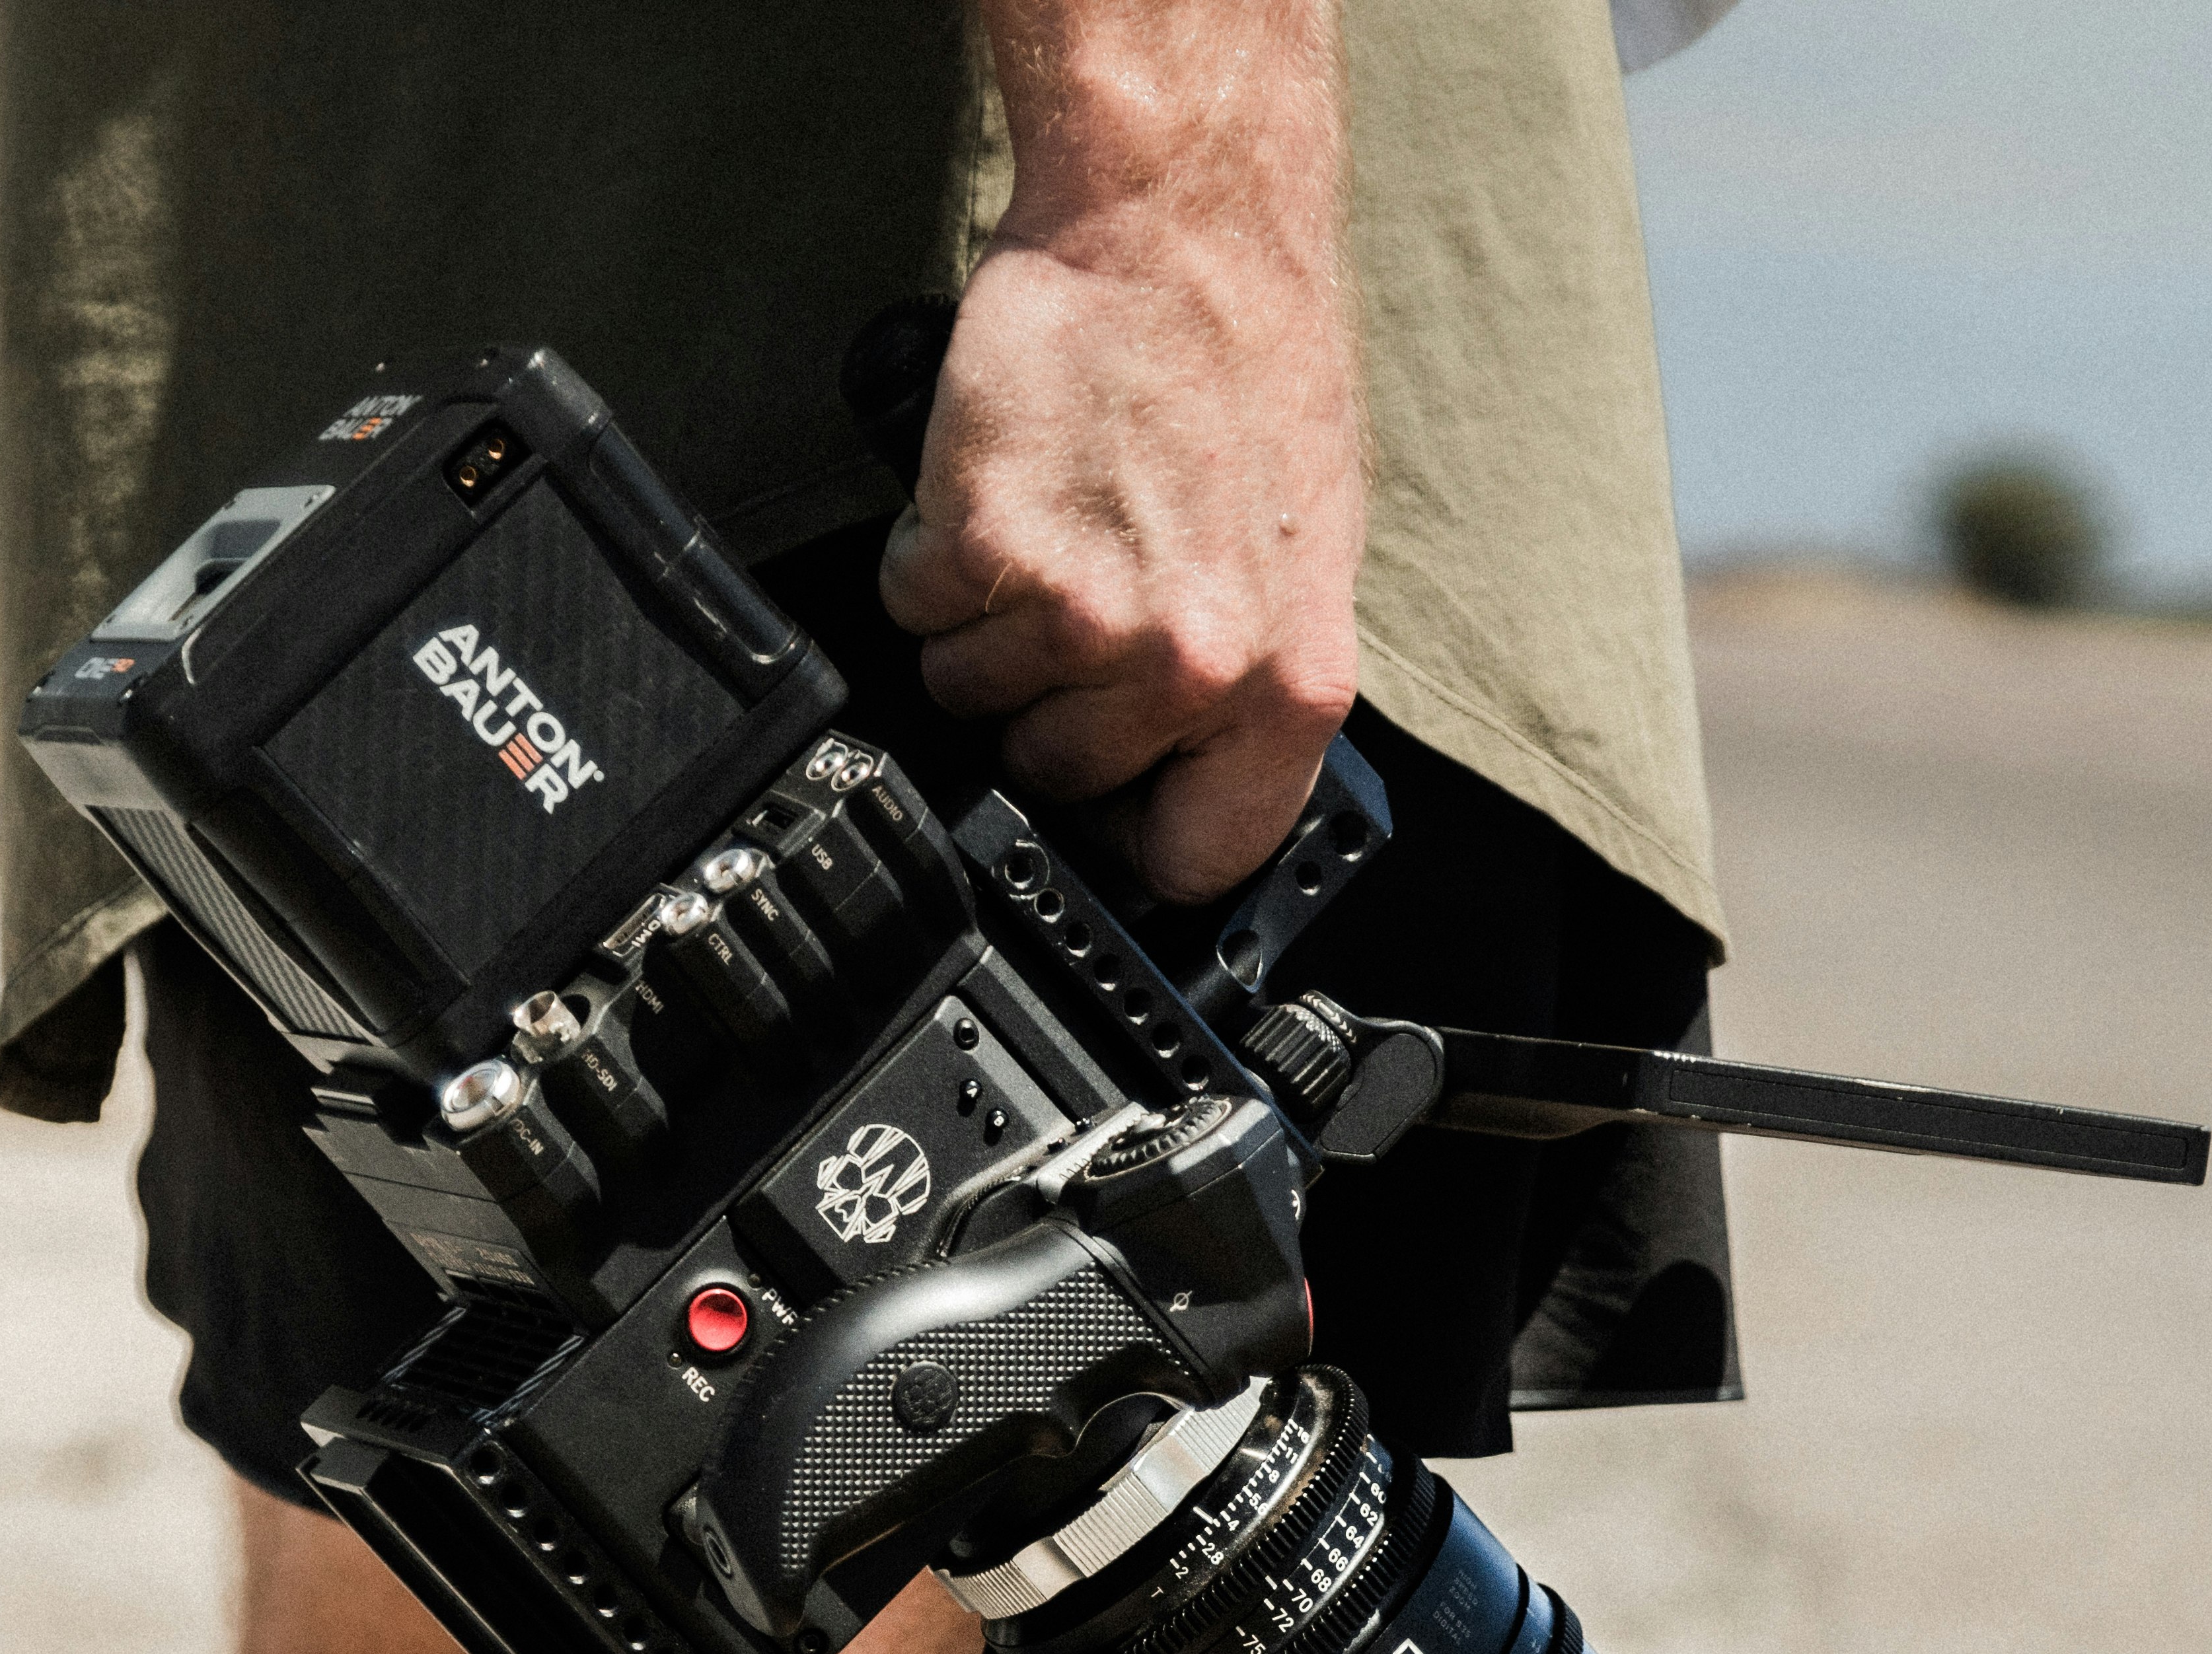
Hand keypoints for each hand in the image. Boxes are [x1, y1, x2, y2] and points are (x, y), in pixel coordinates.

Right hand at [879, 1, 1362, 902]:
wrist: (1179, 237)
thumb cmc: (1245, 378)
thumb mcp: (1298, 563)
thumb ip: (1246, 692)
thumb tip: (1189, 782)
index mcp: (1286, 687)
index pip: (1196, 860)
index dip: (1133, 841)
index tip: (1105, 811)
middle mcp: (1191, 668)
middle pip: (1054, 776)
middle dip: (1041, 703)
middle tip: (1075, 596)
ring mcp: (1082, 616)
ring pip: (971, 696)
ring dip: (981, 626)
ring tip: (1046, 525)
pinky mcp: (985, 549)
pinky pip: (913, 609)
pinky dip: (929, 557)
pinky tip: (994, 490)